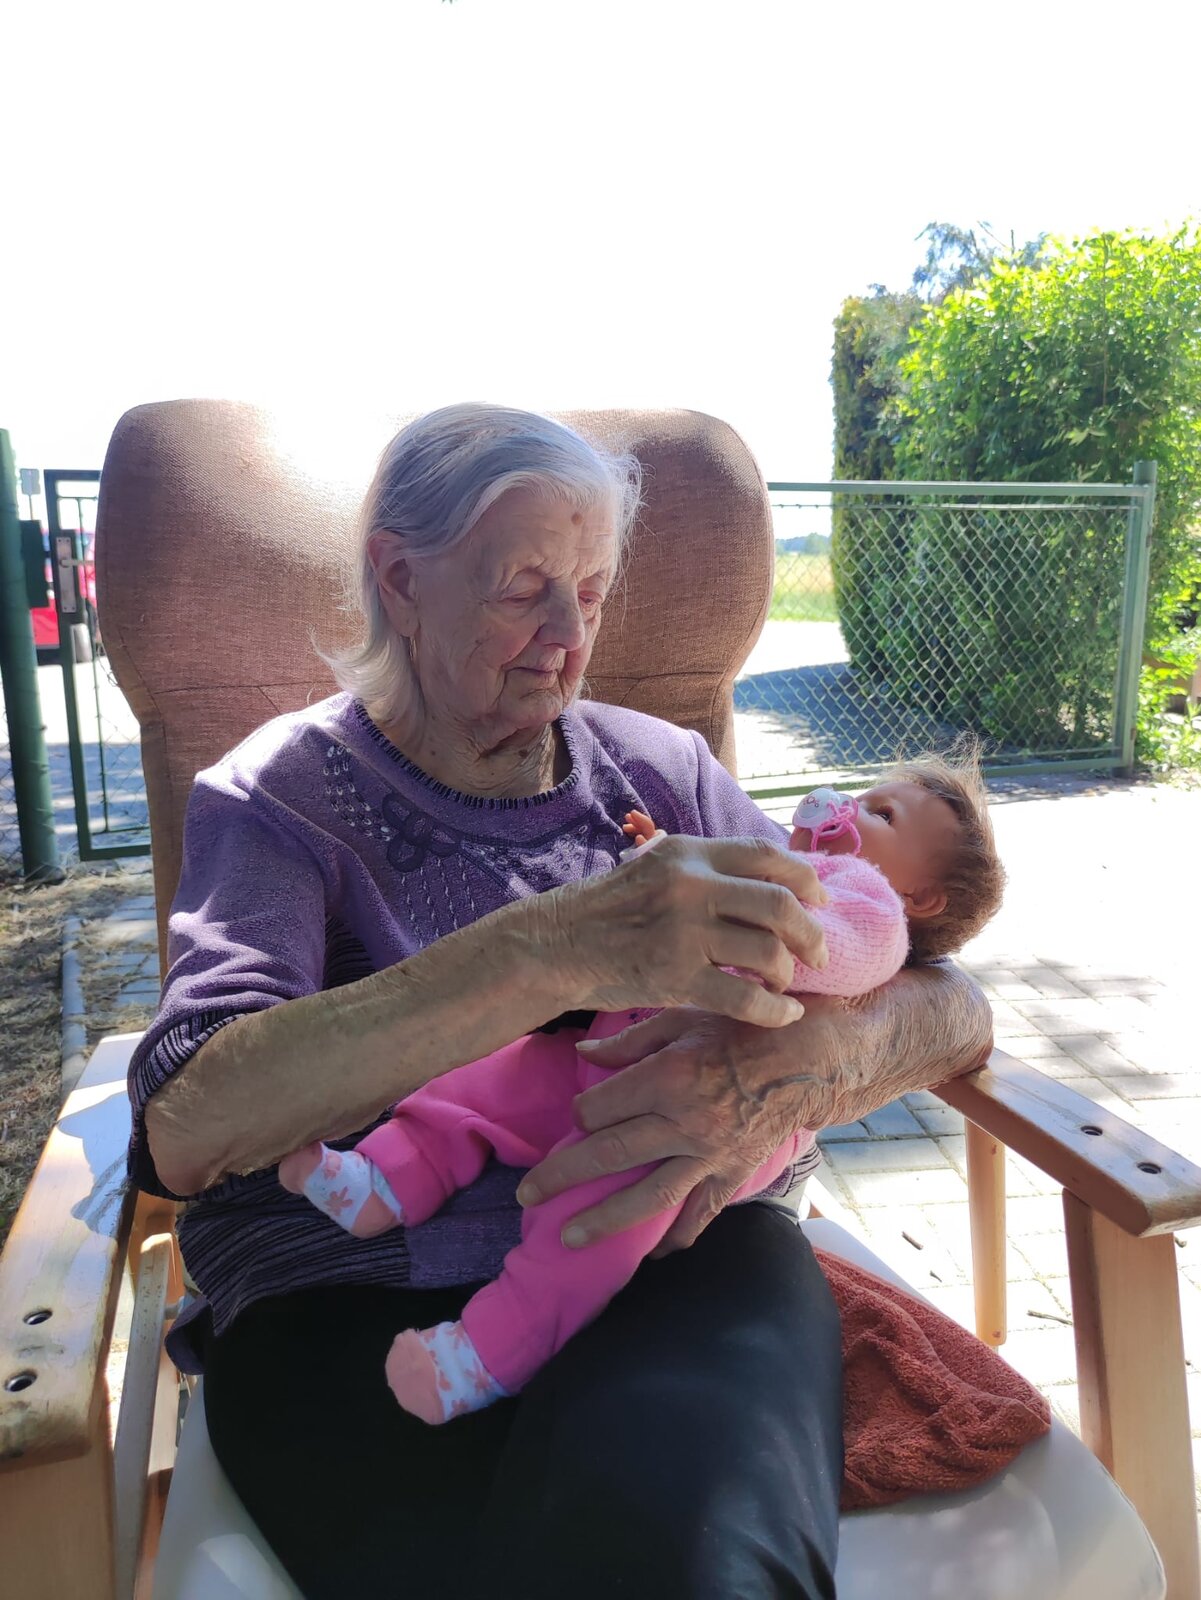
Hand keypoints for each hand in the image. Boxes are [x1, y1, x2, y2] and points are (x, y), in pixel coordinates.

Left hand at [517, 1002, 843, 1250]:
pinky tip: (648, 1256)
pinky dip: (673, 1240)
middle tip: (526, 1196)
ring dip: (603, 1221)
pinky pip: (698, 1216)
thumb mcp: (683, 1019)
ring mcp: (709, 1157)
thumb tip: (581, 1055)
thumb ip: (629, 1042)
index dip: (580, 1113)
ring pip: (646, 1198)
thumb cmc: (740, 1030)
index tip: (576, 1115)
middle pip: (609, 1156)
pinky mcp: (731, 1176)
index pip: (601, 1108)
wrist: (807, 1060)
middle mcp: (684, 1123)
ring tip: (568, 1240)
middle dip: (562, 1176)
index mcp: (668, 1078)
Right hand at [541, 834, 829, 1028]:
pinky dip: (774, 1011)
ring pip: (768, 952)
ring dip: (788, 973)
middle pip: (780, 904)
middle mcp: (691, 886)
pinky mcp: (675, 978)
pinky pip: (745, 998)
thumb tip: (764, 877)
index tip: (820, 901)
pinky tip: (782, 1014)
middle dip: (812, 933)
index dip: (806, 878)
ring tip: (784, 984)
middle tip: (818, 954)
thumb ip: (704, 868)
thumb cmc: (607, 909)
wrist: (555, 945)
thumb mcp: (653, 867)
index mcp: (689, 853)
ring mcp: (684, 932)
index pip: (767, 855)